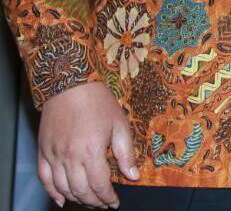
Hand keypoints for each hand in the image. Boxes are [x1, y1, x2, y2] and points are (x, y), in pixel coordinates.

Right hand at [38, 81, 138, 208]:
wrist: (70, 85)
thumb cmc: (98, 102)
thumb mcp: (120, 125)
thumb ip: (125, 153)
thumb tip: (132, 176)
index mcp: (91, 151)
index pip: (99, 185)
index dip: (108, 198)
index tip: (114, 203)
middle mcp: (70, 157)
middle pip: (81, 191)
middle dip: (94, 202)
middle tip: (103, 205)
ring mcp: (54, 155)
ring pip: (63, 188)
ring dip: (76, 199)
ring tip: (89, 202)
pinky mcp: (43, 151)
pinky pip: (44, 178)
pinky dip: (52, 192)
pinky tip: (61, 199)